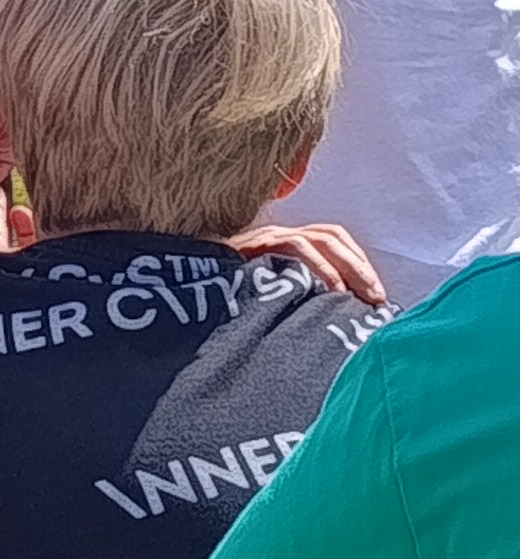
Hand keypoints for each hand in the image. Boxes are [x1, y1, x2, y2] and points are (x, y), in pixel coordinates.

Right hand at [226, 218, 387, 305]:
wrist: (180, 300)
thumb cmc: (227, 311)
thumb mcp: (269, 303)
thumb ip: (294, 302)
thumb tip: (334, 321)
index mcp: (282, 246)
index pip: (328, 238)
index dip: (357, 262)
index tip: (375, 296)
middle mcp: (273, 237)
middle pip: (329, 236)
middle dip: (360, 266)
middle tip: (378, 299)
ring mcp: (262, 239)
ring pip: (317, 238)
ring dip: (347, 267)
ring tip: (358, 299)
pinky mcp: (251, 247)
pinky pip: (294, 245)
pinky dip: (319, 268)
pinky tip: (330, 292)